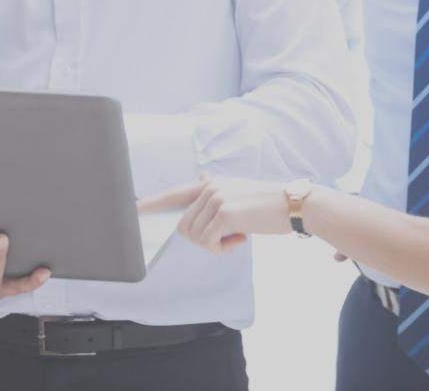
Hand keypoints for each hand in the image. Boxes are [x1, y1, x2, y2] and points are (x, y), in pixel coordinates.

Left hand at [138, 175, 291, 254]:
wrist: (292, 204)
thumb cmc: (267, 203)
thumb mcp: (238, 190)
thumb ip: (217, 189)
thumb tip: (202, 179)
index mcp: (210, 184)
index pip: (174, 194)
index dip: (153, 203)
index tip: (136, 209)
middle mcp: (209, 188)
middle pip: (185, 226)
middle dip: (204, 239)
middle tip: (229, 236)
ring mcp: (215, 199)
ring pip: (196, 236)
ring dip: (216, 244)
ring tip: (238, 234)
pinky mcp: (224, 214)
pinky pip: (209, 242)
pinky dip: (224, 248)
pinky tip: (242, 238)